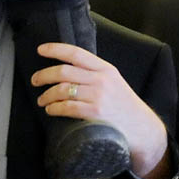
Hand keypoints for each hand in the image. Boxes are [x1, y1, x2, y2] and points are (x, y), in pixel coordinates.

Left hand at [31, 43, 170, 178]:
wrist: (143, 129)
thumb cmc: (124, 106)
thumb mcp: (114, 82)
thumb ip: (94, 73)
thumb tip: (67, 67)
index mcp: (105, 68)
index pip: (75, 53)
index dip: (55, 49)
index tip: (40, 50)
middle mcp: (102, 79)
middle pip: (64, 71)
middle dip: (44, 75)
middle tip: (35, 80)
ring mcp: (99, 96)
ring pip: (62, 90)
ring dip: (46, 95)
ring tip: (42, 100)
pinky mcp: (96, 113)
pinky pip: (67, 107)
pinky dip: (54, 108)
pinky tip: (50, 110)